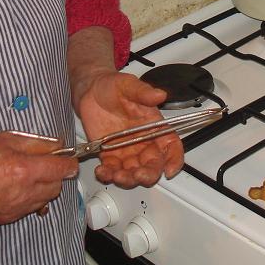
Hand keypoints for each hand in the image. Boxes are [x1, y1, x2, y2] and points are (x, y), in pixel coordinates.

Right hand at [0, 132, 77, 223]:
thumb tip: (57, 145)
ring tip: (28, 175)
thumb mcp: (6, 139)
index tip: (67, 158)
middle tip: (44, 163)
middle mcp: (23, 192)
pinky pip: (30, 209)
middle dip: (55, 174)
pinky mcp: (8, 217)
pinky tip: (16, 187)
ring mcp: (16, 208)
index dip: (68, 162)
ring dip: (44, 187)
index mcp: (24, 170)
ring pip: (46, 199)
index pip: (62, 169)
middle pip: (57, 186)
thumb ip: (36, 143)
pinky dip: (30, 198)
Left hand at [77, 71, 183, 187]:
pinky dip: (108, 175)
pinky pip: (112, 170)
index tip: (170, 169)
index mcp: (154, 125)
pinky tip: (103, 172)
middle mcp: (143, 141)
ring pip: (133, 172)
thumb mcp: (129, 85)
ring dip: (128, 179)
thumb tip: (159, 94)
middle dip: (149, 174)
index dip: (174, 159)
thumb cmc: (113, 86)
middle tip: (139, 174)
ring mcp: (126, 150)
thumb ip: (143, 92)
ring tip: (118, 176)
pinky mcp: (109, 154)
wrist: (90, 90)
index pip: (171, 145)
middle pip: (153, 164)